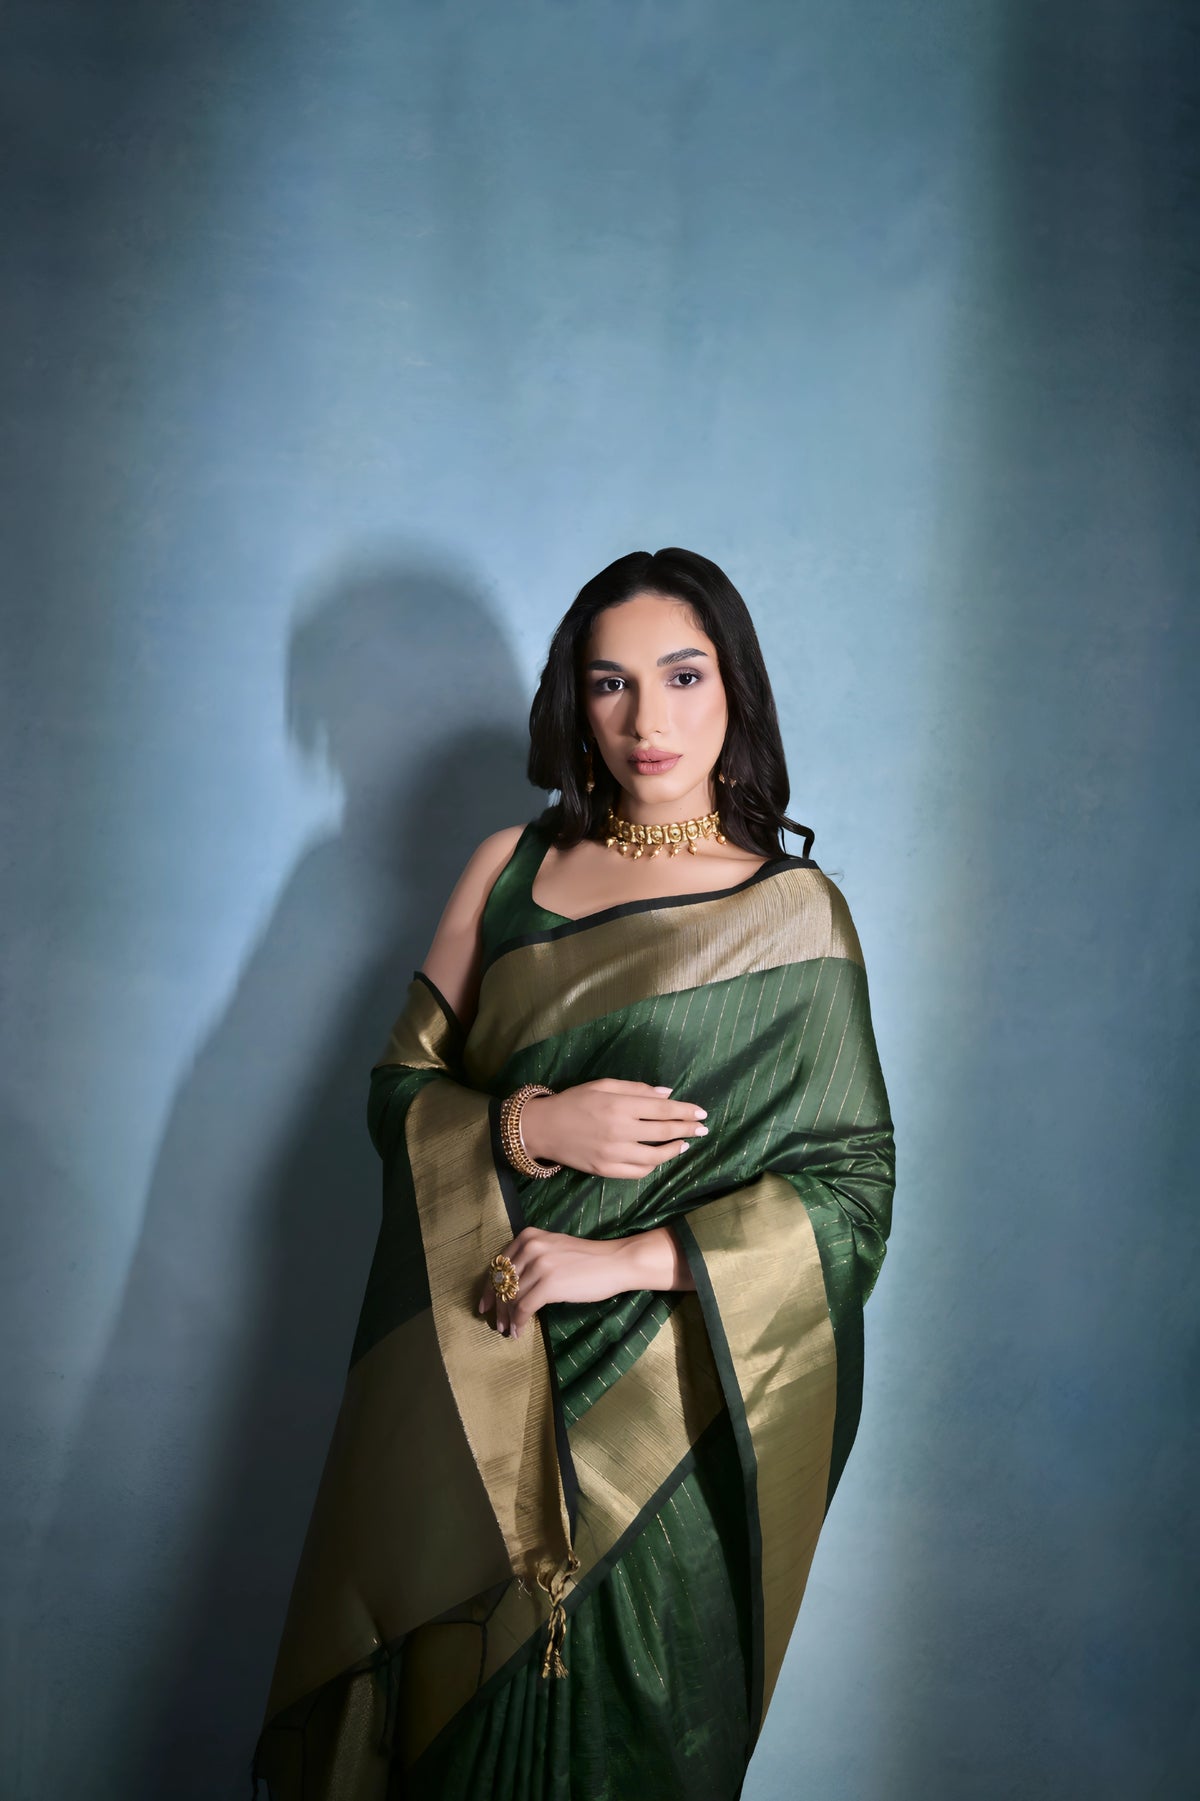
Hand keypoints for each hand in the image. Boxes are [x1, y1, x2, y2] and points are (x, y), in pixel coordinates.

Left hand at [476, 1224, 691, 1338]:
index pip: (498, 1265)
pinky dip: (518, 1322)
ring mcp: (539, 1265)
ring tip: (508, 1330)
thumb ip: (531, 1259)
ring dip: (507, 1317)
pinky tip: (519, 1331)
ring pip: (511, 1297)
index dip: (488, 1288)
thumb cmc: (587, 1259)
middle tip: (497, 1323)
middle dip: (497, 1306)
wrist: (615, 1262)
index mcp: (528, 1236)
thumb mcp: (553, 1249)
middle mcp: (530, 1247)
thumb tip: (510, 1285)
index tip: (485, 1305)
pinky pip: (523, 1308)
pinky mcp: (549, 1284)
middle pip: (502, 1282)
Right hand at [520, 1079, 708, 1178]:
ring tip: (684, 1145)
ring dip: (674, 1150)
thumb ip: (636, 1089)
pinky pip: (638, 1172)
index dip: (685, 1111)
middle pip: (664, 1131)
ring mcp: (613, 1153)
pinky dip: (653, 1166)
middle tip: (702, 1128)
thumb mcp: (603, 1085)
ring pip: (655, 1156)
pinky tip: (659, 1158)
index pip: (663, 1109)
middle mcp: (619, 1130)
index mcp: (619, 1105)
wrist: (543, 1128)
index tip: (701, 1113)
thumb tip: (668, 1094)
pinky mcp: (606, 1170)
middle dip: (687, 1129)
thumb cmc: (574, 1101)